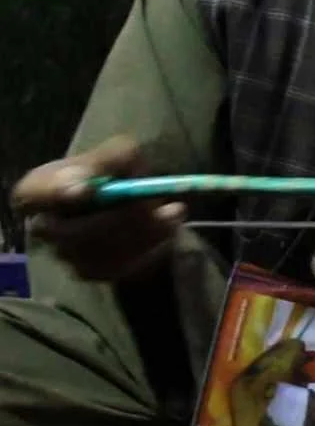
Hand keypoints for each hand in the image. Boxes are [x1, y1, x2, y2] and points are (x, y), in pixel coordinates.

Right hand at [11, 136, 184, 281]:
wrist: (132, 203)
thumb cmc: (117, 172)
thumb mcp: (120, 153)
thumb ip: (109, 159)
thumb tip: (88, 183)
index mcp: (37, 190)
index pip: (30, 195)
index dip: (56, 194)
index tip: (87, 190)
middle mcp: (44, 227)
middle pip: (73, 233)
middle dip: (121, 217)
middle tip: (151, 203)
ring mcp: (66, 255)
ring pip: (101, 252)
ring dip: (144, 231)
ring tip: (173, 211)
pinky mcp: (94, 272)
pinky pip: (120, 265)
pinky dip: (152, 245)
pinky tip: (170, 226)